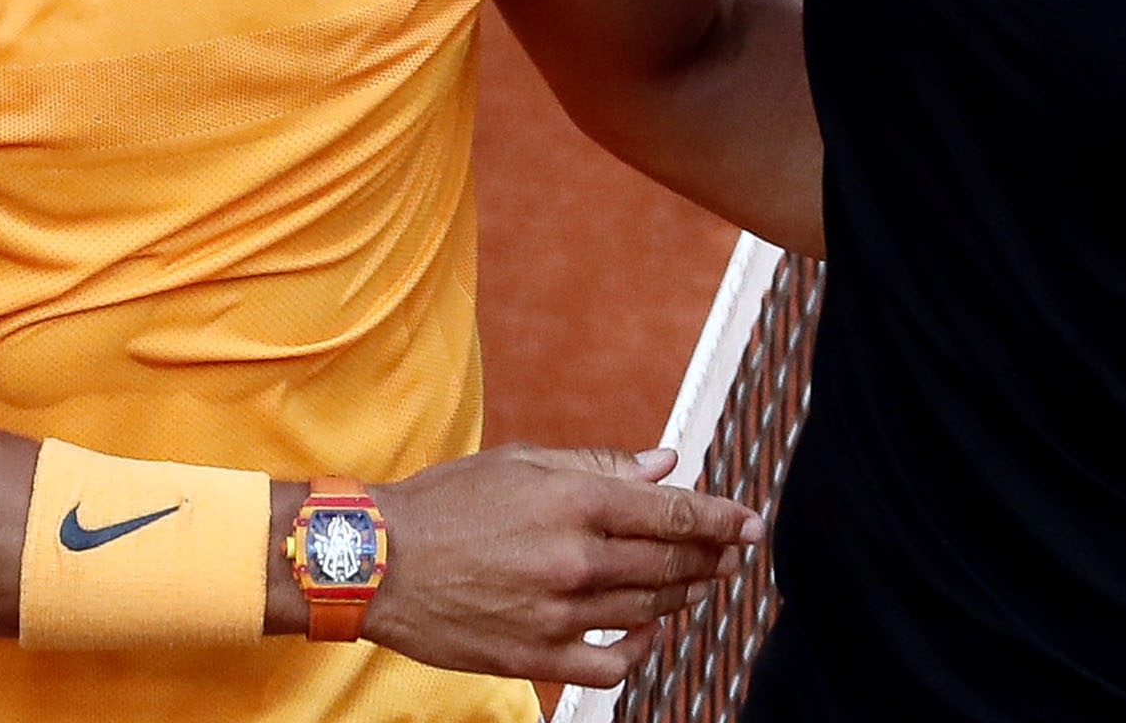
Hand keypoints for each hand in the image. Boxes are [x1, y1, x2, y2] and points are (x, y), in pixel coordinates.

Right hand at [359, 445, 763, 686]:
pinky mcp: (534, 656)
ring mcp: (556, 613)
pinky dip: (640, 649)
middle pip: (671, 564)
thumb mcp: (525, 463)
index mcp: (576, 502)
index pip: (675, 512)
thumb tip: (666, 463)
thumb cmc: (448, 502)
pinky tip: (648, 632)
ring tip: (698, 585)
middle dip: (712, 558)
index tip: (750, 524)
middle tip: (732, 553)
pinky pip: (610, 663)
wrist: (375, 561)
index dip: (722, 519)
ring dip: (684, 597)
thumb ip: (602, 465)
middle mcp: (575, 558)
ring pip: (649, 611)